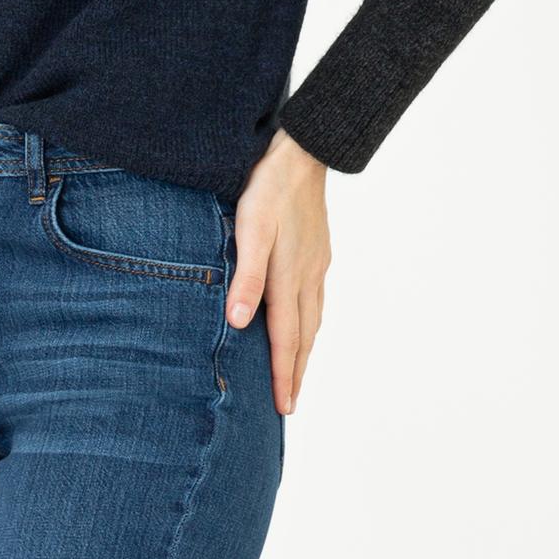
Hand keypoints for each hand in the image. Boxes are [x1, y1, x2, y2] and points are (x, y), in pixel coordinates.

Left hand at [225, 129, 330, 414]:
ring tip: (298, 373)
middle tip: (291, 405)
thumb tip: (240, 324)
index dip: (284, 375)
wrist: (303, 150)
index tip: (284, 408)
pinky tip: (304, 321)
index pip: (286, 339)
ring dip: (305, 351)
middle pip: (304, 337)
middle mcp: (308, 276)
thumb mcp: (250, 228)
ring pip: (313, 319)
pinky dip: (310, 322)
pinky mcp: (318, 251)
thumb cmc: (269, 187)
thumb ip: (246, 277)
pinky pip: (315, 299)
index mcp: (289, 277)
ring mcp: (316, 264)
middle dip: (297, 373)